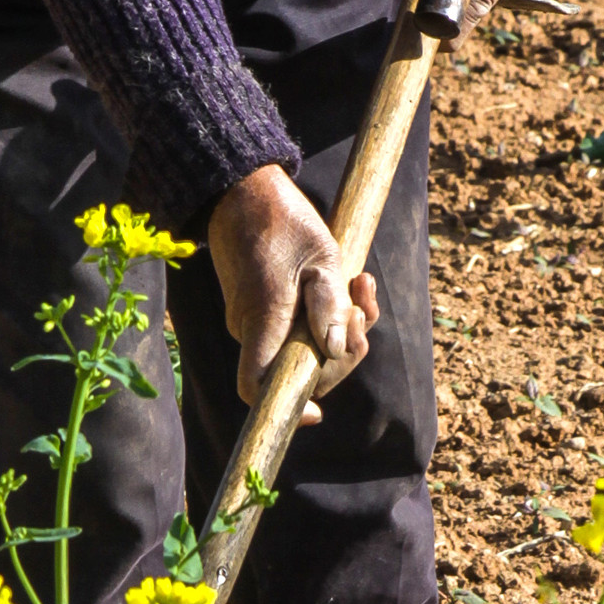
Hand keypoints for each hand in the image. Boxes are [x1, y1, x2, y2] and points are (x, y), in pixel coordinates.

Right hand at [207, 162, 378, 416]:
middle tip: (362, 311)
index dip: (285, 407)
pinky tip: (351, 286)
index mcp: (262, 319)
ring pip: (303, 346)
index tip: (315, 413)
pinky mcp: (260, 308)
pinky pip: (296, 327)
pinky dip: (327, 314)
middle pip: (297, 369)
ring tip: (361, 287)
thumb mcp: (321, 257)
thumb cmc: (282, 219)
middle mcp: (250, 328)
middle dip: (342, 351)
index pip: (258, 386)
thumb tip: (335, 350)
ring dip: (342, 327)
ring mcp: (252, 320)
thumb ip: (330, 305)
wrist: (241, 190)